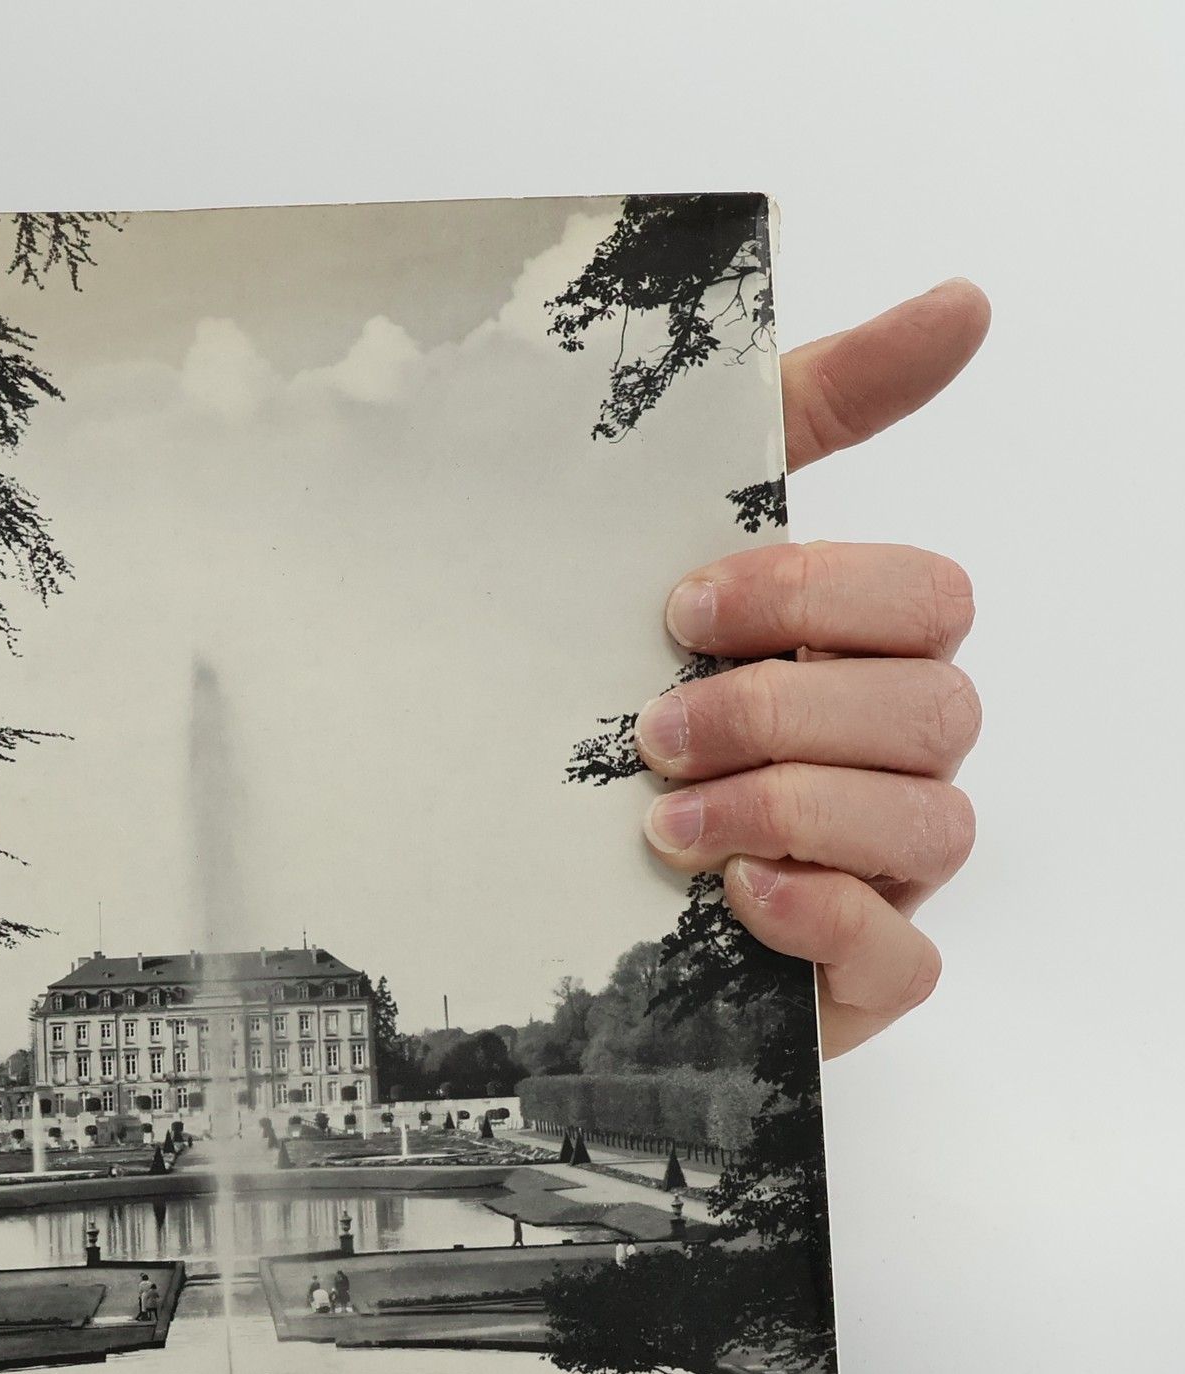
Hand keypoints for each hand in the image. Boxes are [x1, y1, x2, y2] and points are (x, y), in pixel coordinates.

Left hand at [635, 279, 989, 1057]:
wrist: (502, 872)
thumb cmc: (606, 705)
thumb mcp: (673, 540)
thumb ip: (809, 415)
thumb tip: (965, 301)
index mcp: (854, 657)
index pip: (925, 600)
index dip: (814, 595)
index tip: (680, 609)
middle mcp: (885, 758)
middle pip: (935, 708)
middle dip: (785, 710)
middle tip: (654, 731)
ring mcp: (880, 870)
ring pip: (933, 824)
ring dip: (792, 809)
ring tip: (665, 824)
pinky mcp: (851, 977)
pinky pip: (906, 960)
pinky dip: (828, 921)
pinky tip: (735, 898)